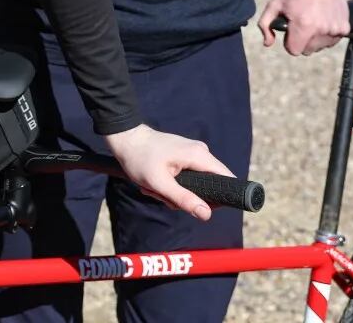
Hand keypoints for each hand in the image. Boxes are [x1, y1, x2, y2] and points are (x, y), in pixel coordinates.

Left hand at [104, 123, 232, 220]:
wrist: (125, 138)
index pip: (227, 178)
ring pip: (195, 184)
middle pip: (209, 185)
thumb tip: (207, 214)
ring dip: (174, 192)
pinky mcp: (184, 156)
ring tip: (155, 188)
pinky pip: (186, 178)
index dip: (223, 196)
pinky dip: (171, 185)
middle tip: (164, 195)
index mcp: (199, 155)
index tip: (205, 207)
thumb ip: (184, 199)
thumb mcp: (159, 183)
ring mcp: (192, 153)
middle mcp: (200, 152)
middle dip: (187, 197)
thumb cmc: (139, 158)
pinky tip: (155, 183)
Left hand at [258, 0, 348, 55]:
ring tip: (313, 20)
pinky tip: (323, 20)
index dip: (290, 42)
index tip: (291, 31)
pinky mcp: (344, 28)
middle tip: (302, 23)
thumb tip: (268, 44)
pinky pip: (332, 41)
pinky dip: (327, 35)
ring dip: (315, 38)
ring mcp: (334, 30)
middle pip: (308, 51)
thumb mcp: (273, 5)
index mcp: (303, 26)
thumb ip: (265, 25)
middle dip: (302, 40)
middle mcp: (321, 30)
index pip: (294, 51)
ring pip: (320, 47)